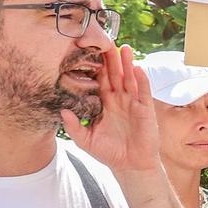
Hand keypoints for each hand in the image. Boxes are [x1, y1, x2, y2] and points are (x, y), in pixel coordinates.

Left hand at [62, 45, 161, 175]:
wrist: (130, 166)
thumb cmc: (109, 153)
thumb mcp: (86, 140)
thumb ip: (74, 126)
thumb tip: (62, 111)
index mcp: (104, 103)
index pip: (99, 81)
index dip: (95, 67)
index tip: (87, 51)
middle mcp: (118, 99)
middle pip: (114, 75)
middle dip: (111, 59)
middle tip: (106, 41)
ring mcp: (133, 103)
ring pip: (129, 79)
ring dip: (127, 64)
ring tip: (124, 48)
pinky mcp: (145, 109)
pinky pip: (143, 92)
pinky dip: (142, 80)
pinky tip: (138, 69)